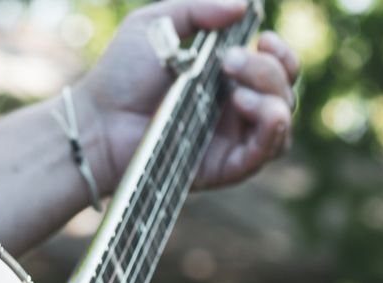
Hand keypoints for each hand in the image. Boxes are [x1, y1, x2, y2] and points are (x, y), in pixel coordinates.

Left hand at [73, 0, 299, 193]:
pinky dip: (270, 127)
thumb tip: (244, 6)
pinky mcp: (225, 167)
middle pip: (284, 90)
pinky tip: (245, 105)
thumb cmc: (121, 74)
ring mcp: (232, 139)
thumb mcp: (158, 23)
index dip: (281, 53)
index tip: (263, 38)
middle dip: (269, 68)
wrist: (98, 122)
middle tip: (228, 62)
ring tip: (236, 90)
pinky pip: (266, 152)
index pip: (276, 68)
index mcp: (227, 77)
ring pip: (282, 121)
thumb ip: (199, 9)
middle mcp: (236, 109)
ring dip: (273, 96)